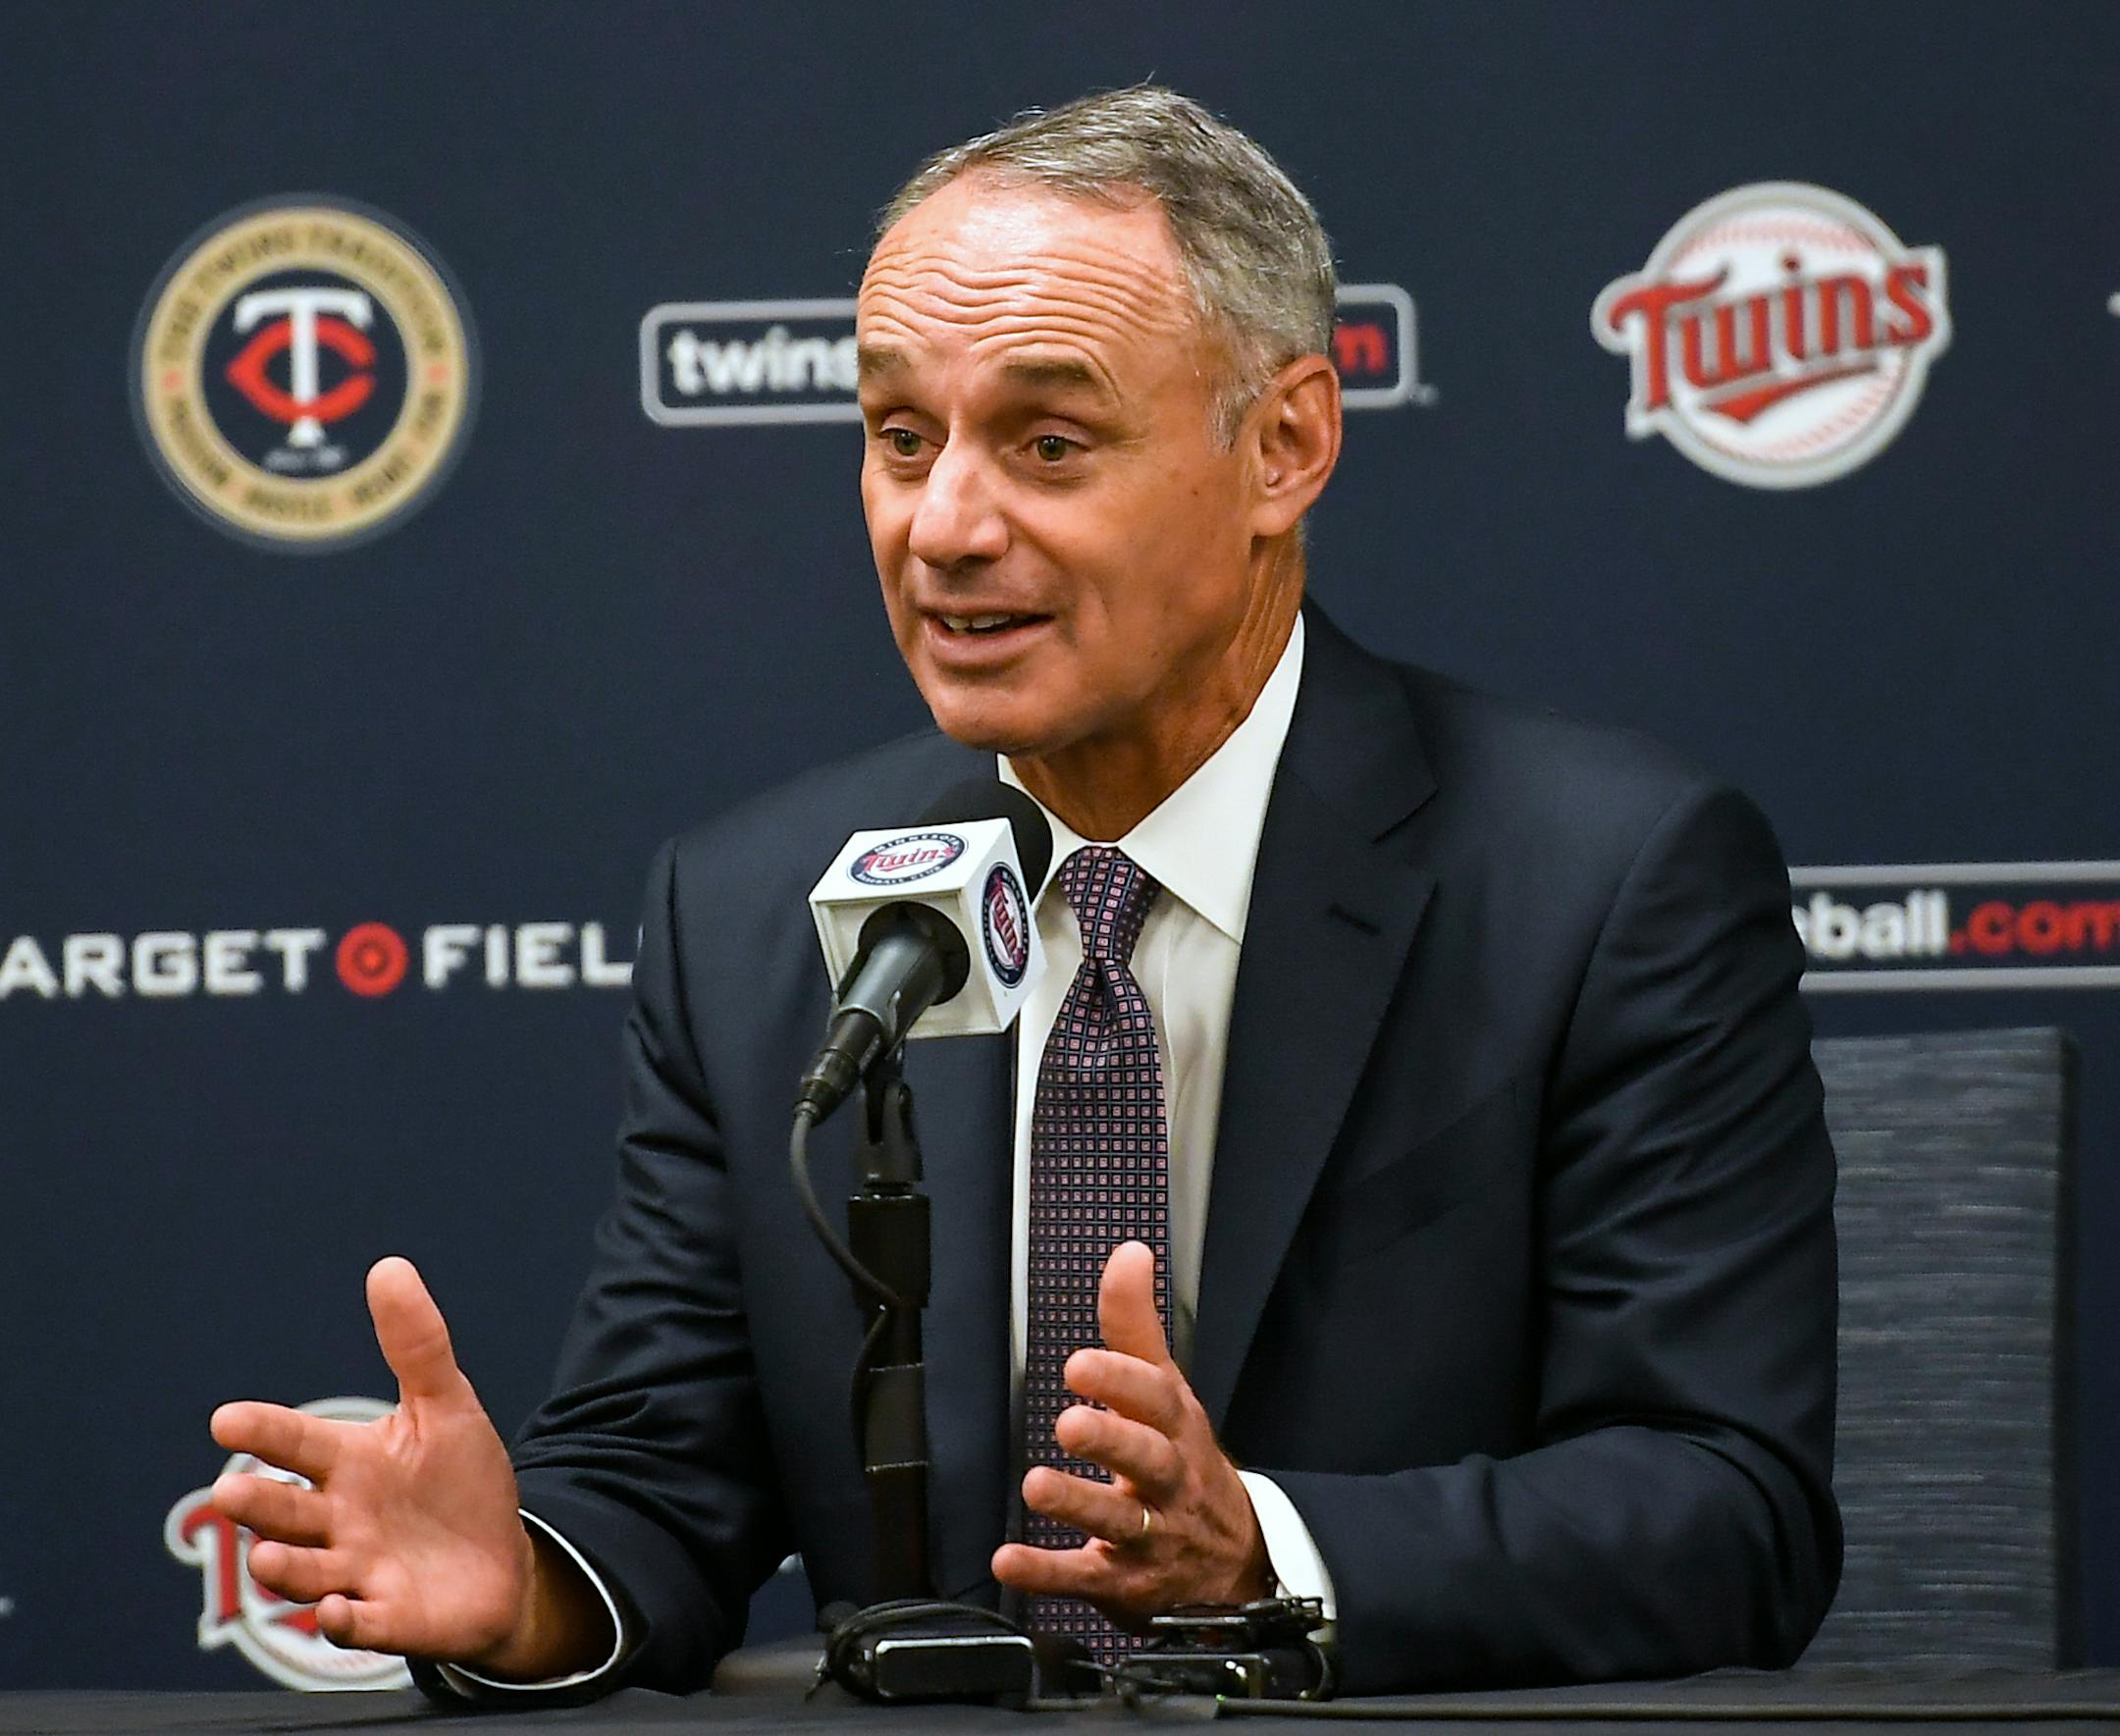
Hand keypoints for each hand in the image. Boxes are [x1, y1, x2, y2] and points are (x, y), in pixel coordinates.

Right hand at [209, 1257, 608, 1675]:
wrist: (501, 1562)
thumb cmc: (460, 1483)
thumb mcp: (446, 1407)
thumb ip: (416, 1345)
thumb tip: (390, 1266)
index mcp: (350, 1464)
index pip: (297, 1443)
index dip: (265, 1432)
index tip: (226, 1419)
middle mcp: (340, 1521)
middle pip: (287, 1513)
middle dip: (260, 1505)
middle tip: (233, 1494)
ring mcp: (359, 1574)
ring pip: (307, 1573)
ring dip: (286, 1569)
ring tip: (270, 1559)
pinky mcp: (389, 1619)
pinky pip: (359, 1625)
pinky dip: (343, 1620)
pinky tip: (335, 1611)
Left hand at [993, 1240, 1270, 1623]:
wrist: (1235, 1560)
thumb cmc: (1183, 1460)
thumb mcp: (1166, 1390)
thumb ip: (1136, 1326)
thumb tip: (1129, 1252)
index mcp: (1176, 1427)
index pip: (1155, 1398)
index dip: (1120, 1379)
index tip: (1079, 1363)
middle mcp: (1167, 1480)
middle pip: (1146, 1460)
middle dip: (1111, 1441)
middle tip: (1070, 1424)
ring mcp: (1150, 1535)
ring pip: (1118, 1521)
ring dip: (1077, 1503)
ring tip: (1036, 1486)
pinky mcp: (1125, 1582)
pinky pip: (1086, 1578)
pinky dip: (1047, 1572)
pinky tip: (1009, 1560)